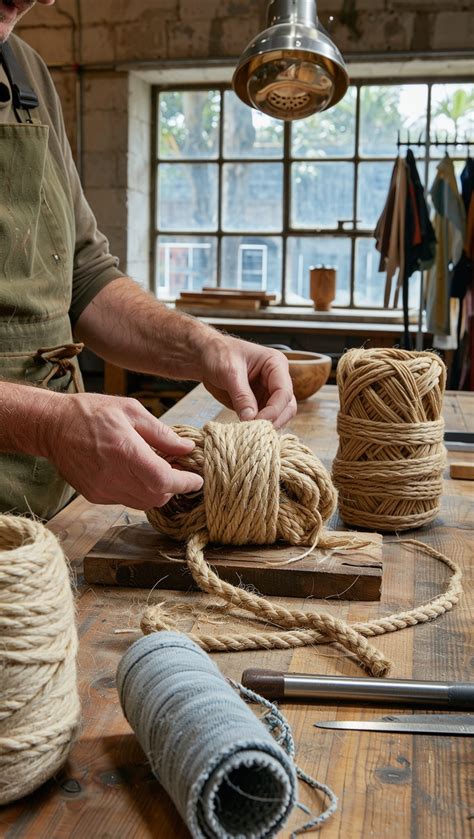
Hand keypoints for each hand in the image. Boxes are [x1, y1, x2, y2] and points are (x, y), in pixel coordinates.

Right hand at [43, 393, 202, 508]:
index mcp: (125, 451)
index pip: (164, 480)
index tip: (196, 479)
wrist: (52, 426)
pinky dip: (138, 491)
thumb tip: (186, 448)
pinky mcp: (95, 495)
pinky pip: (126, 500)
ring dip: (157, 491)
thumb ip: (161, 433)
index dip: (185, 483)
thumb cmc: (92, 412)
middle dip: (173, 487)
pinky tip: (136, 473)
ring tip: (157, 471)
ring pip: (143, 503)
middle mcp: (114, 476)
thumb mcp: (131, 411)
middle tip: (178, 470)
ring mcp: (103, 489)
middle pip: (157, 497)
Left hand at [201, 335, 295, 428]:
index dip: (274, 409)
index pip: (283, 391)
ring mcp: (268, 392)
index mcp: (275, 364)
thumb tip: (250, 418)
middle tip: (256, 431)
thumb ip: (241, 395)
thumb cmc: (219, 354)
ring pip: (279, 415)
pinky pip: (264, 419)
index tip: (258, 421)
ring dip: (267, 425)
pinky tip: (247, 431)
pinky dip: (257, 427)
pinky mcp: (258, 403)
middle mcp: (276, 379)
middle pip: (287, 406)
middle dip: (274, 420)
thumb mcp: (229, 371)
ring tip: (250, 432)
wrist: (206, 356)